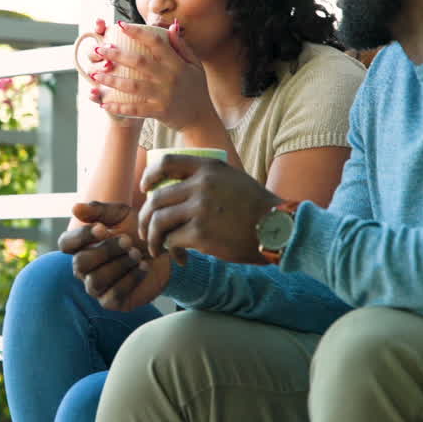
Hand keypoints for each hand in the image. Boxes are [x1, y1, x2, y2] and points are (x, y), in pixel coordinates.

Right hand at [57, 201, 170, 310]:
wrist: (162, 251)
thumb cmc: (137, 231)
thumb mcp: (121, 215)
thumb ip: (99, 211)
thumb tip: (75, 208)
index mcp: (81, 246)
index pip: (66, 243)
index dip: (81, 236)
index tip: (102, 228)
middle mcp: (84, 269)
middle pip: (80, 263)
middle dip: (105, 251)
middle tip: (128, 240)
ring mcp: (96, 287)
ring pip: (95, 281)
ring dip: (118, 265)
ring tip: (137, 253)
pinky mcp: (112, 302)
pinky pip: (112, 296)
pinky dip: (129, 280)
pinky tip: (144, 266)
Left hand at [93, 21, 217, 131]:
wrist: (201, 119)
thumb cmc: (196, 89)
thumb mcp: (195, 65)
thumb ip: (182, 46)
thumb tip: (171, 27)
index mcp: (177, 63)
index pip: (156, 42)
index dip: (138, 32)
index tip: (121, 25)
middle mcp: (170, 78)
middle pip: (139, 62)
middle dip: (117, 54)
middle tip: (99, 49)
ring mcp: (164, 95)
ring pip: (133, 86)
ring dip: (112, 80)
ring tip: (95, 74)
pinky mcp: (159, 111)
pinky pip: (136, 109)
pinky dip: (120, 107)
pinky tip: (104, 104)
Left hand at [138, 154, 283, 262]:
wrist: (278, 228)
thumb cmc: (255, 207)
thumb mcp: (231, 179)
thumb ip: (206, 178)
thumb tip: (173, 189)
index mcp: (208, 168)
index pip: (165, 162)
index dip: (149, 176)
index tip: (145, 189)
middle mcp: (201, 185)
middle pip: (155, 199)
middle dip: (144, 219)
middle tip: (146, 231)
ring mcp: (200, 209)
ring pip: (158, 222)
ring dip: (152, 238)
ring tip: (157, 249)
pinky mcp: (201, 233)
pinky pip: (172, 242)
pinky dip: (171, 252)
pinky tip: (181, 259)